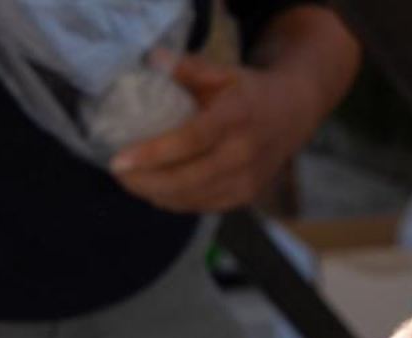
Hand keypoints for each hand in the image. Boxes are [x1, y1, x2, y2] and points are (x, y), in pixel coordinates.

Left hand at [110, 53, 319, 212]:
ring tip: (131, 181)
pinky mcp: (245, 196)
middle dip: (146, 182)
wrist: (294, 115)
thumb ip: (189, 68)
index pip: (190, 142)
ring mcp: (247, 180)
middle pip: (187, 179)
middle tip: (117, 173)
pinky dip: (175, 201)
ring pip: (193, 198)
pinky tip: (156, 190)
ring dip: (156, 194)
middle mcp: (244, 154)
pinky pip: (203, 205)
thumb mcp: (224, 71)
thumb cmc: (250, 92)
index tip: (119, 159)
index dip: (153, 154)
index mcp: (236, 119)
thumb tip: (153, 58)